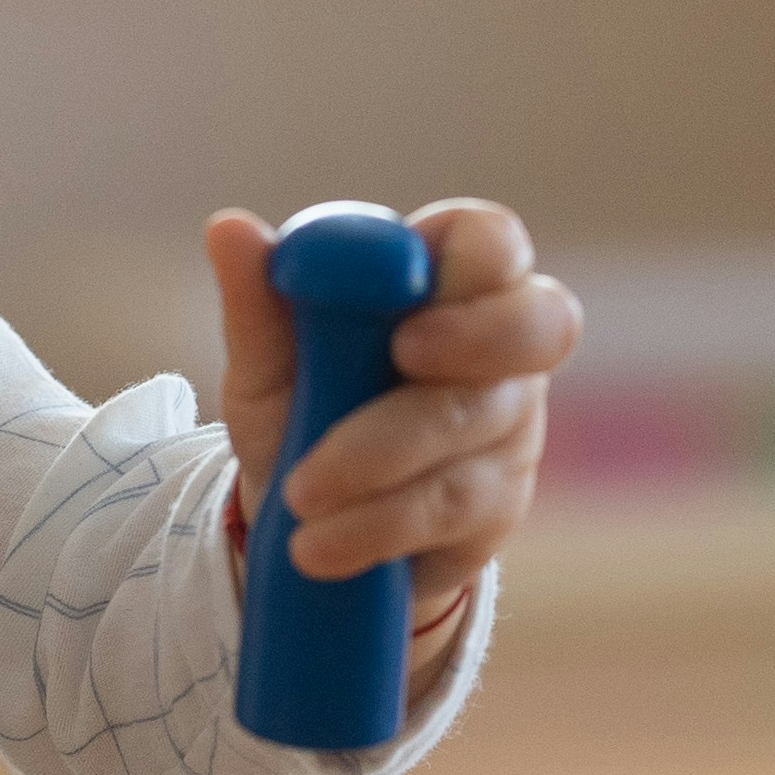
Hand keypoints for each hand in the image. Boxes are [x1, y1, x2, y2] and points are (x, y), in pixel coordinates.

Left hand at [207, 197, 580, 661]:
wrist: (306, 523)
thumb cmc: (303, 409)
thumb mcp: (267, 361)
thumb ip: (259, 300)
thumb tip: (231, 229)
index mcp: (445, 282)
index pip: (492, 242)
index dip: (471, 266)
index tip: (405, 316)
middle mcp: (499, 346)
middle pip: (543, 322)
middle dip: (475, 342)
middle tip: (402, 362)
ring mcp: (511, 425)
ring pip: (476, 426)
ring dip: (382, 456)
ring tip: (301, 494)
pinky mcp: (500, 505)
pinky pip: (452, 507)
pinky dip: (376, 525)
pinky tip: (319, 545)